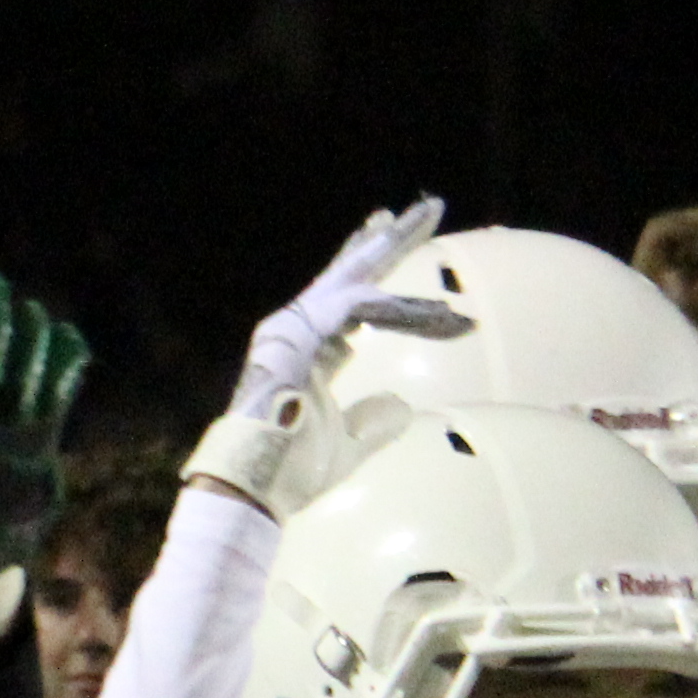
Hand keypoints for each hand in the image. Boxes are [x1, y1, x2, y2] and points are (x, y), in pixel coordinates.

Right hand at [188, 197, 455, 499]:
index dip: (374, 270)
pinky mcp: (297, 338)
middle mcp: (297, 330)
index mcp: (307, 350)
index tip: (393, 235)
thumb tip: (402, 406)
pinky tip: (441, 316)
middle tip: (427, 208)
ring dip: (399, 252)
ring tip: (430, 218)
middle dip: (390, 241)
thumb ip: (373, 422)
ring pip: (360, 284)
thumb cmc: (293, 472)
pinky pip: (359, 309)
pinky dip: (402, 312)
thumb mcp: (348, 445)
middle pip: (352, 275)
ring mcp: (293, 330)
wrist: (257, 490)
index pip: (347, 298)